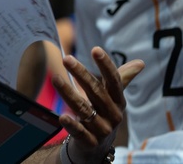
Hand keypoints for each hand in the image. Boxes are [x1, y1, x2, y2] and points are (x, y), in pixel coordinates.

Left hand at [51, 46, 144, 162]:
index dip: (106, 65)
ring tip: (56, 79)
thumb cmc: (103, 113)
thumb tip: (141, 62)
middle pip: (96, 92)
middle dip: (81, 74)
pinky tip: (62, 116)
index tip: (96, 49)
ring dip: (69, 94)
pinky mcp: (90, 142)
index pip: (114, 80)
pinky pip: (80, 132)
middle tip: (66, 58)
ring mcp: (102, 129)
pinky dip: (72, 124)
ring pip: (84, 110)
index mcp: (118, 100)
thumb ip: (121, 78)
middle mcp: (113, 114)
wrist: (97, 146)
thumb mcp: (112, 97)